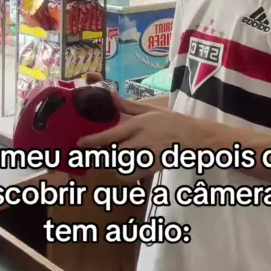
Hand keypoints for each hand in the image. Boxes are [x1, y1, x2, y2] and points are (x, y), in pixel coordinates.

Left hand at [77, 106, 193, 178]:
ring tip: (102, 161)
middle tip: (89, 154)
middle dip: (99, 155)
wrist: (191, 136)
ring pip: (121, 166)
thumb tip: (109, 95)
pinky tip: (118, 169)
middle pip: (113, 154)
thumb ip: (127, 106)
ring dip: (109, 164)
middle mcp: (141, 142)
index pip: (111, 135)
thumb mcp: (148, 109)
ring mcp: (147, 157)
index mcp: (138, 126)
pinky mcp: (152, 168)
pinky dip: (121, 174)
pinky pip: (131, 175)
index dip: (93, 141)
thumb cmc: (169, 120)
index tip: (80, 143)